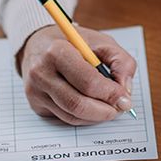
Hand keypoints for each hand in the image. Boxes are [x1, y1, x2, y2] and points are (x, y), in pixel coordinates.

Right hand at [19, 24, 136, 124]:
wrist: (38, 44)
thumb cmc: (73, 42)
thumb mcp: (101, 41)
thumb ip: (120, 62)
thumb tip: (125, 90)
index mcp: (57, 51)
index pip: (87, 82)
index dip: (110, 94)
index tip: (125, 99)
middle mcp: (41, 73)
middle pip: (77, 104)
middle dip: (104, 111)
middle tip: (119, 109)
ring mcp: (35, 91)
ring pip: (71, 115)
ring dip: (96, 117)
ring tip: (109, 108)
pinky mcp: (35, 104)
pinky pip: (64, 118)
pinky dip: (84, 117)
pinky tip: (93, 108)